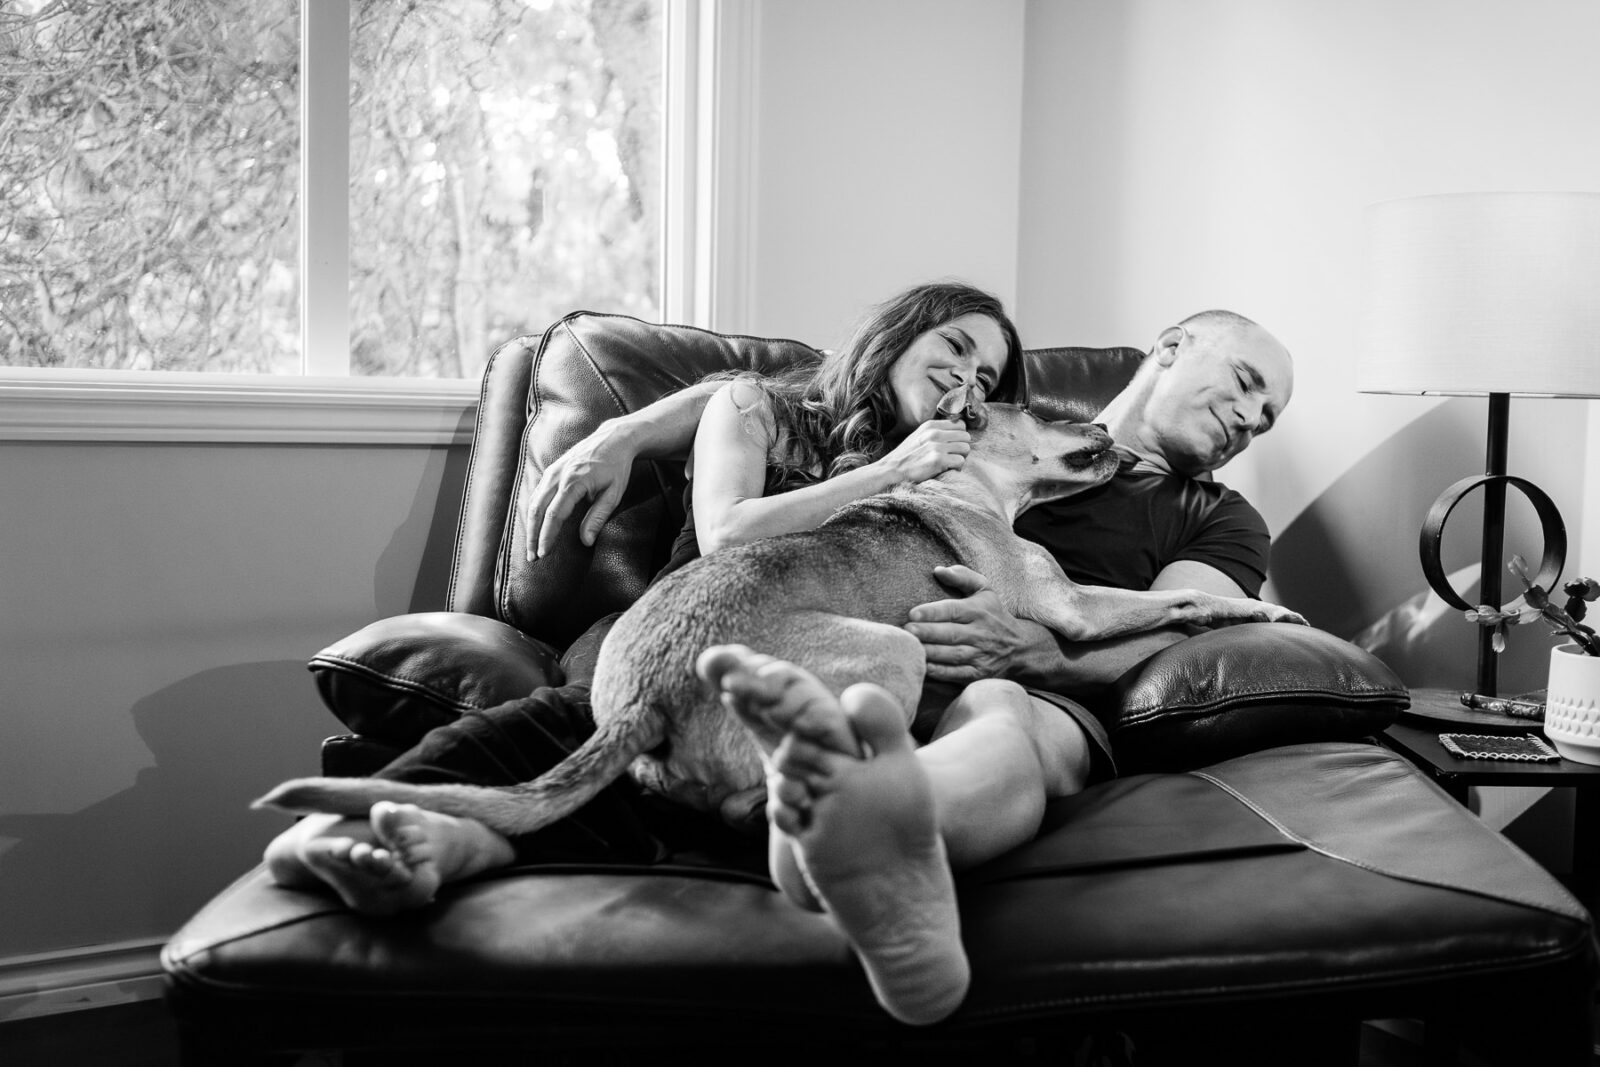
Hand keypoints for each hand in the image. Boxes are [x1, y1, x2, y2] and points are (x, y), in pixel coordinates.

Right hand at [523, 424, 637, 559]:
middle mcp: (558, 475)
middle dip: (533, 535)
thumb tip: (586, 541)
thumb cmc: (616, 467)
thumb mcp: (613, 494)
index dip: (547, 536)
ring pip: (534, 501)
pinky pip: (537, 494)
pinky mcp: (551, 470)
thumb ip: (598, 517)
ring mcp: (552, 471)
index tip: (543, 553)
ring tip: (532, 547)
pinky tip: (535, 527)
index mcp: (573, 482)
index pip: (554, 515)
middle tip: (533, 557)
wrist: (613, 439)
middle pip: (537, 509)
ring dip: (530, 526)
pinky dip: (534, 513)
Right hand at [876, 419, 970, 485]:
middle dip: (962, 446)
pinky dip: (956, 467)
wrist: (892, 469)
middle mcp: (935, 433)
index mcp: (931, 425)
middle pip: (966, 436)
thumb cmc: (906, 455)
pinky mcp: (938, 460)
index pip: (960, 424)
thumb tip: (957, 431)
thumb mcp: (919, 436)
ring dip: (961, 457)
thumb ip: (936, 431)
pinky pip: (960, 461)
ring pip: (965, 448)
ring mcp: (936, 446)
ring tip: (950, 462)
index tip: (953, 444)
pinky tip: (947, 468)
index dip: (959, 435)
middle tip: (953, 455)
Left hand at [904, 565, 1042, 682]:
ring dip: (930, 653)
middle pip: (951, 634)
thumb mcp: (985, 590)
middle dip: (927, 633)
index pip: (953, 610)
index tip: (912, 613)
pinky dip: (940, 672)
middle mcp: (980, 633)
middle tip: (906, 631)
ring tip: (910, 648)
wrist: (1020, 646)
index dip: (932, 612)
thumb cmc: (993, 614)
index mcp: (978, 611)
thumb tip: (938, 570)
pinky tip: (923, 666)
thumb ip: (963, 576)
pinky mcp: (978, 673)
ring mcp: (980, 655)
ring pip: (952, 655)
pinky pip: (957, 673)